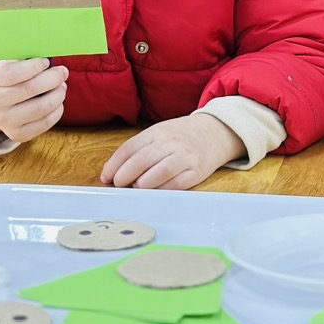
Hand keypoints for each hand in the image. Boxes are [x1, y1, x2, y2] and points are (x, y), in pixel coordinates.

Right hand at [0, 58, 67, 142]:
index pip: (12, 74)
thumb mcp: (13, 63)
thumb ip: (28, 57)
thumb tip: (51, 53)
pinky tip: (57, 100)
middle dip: (53, 78)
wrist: (1, 103)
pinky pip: (46, 122)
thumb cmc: (13, 77)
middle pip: (30, 89)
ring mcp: (5, 121)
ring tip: (61, 86)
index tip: (46, 62)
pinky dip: (58, 109)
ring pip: (41, 107)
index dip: (34, 67)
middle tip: (63, 72)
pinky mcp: (18, 134)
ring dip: (58, 94)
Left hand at [100, 114, 247, 190]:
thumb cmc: (182, 135)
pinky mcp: (196, 172)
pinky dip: (160, 191)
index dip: (114, 165)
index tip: (106, 177)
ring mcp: (185, 157)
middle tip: (119, 184)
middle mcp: (171, 143)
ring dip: (141, 186)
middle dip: (124, 177)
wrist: (216, 131)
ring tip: (137, 187)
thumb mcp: (160, 132)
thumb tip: (115, 172)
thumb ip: (140, 148)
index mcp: (158, 131)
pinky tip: (154, 191)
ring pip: (157, 175)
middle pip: (140, 162)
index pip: (130, 148)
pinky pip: (174, 186)